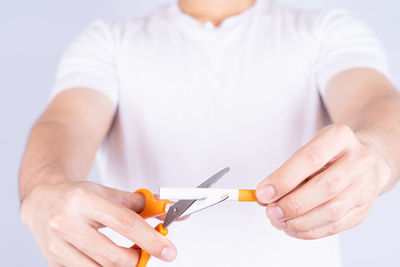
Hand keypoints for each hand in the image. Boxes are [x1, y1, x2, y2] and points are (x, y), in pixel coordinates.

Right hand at [20, 180, 176, 265]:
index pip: (125, 223)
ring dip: (123, 266)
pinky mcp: (53, 261)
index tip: (168, 250)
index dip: (151, 239)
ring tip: (130, 254)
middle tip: (148, 253)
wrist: (43, 198)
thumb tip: (170, 213)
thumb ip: (142, 204)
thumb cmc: (78, 195)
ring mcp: (57, 245)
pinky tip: (108, 257)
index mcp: (84, 200)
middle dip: (138, 259)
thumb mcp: (110, 194)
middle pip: (113, 255)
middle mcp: (66, 223)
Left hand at [256, 124, 391, 238]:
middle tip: (270, 211)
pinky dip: (310, 231)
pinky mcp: (365, 208)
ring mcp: (366, 185)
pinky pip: (336, 226)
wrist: (364, 160)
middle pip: (325, 187)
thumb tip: (265, 196)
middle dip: (292, 204)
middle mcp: (359, 160)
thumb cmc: (330, 154)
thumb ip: (288, 171)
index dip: (284, 179)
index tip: (263, 193)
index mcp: (340, 137)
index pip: (310, 158)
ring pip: (332, 211)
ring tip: (279, 221)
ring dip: (300, 221)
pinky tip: (293, 227)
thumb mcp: (310, 149)